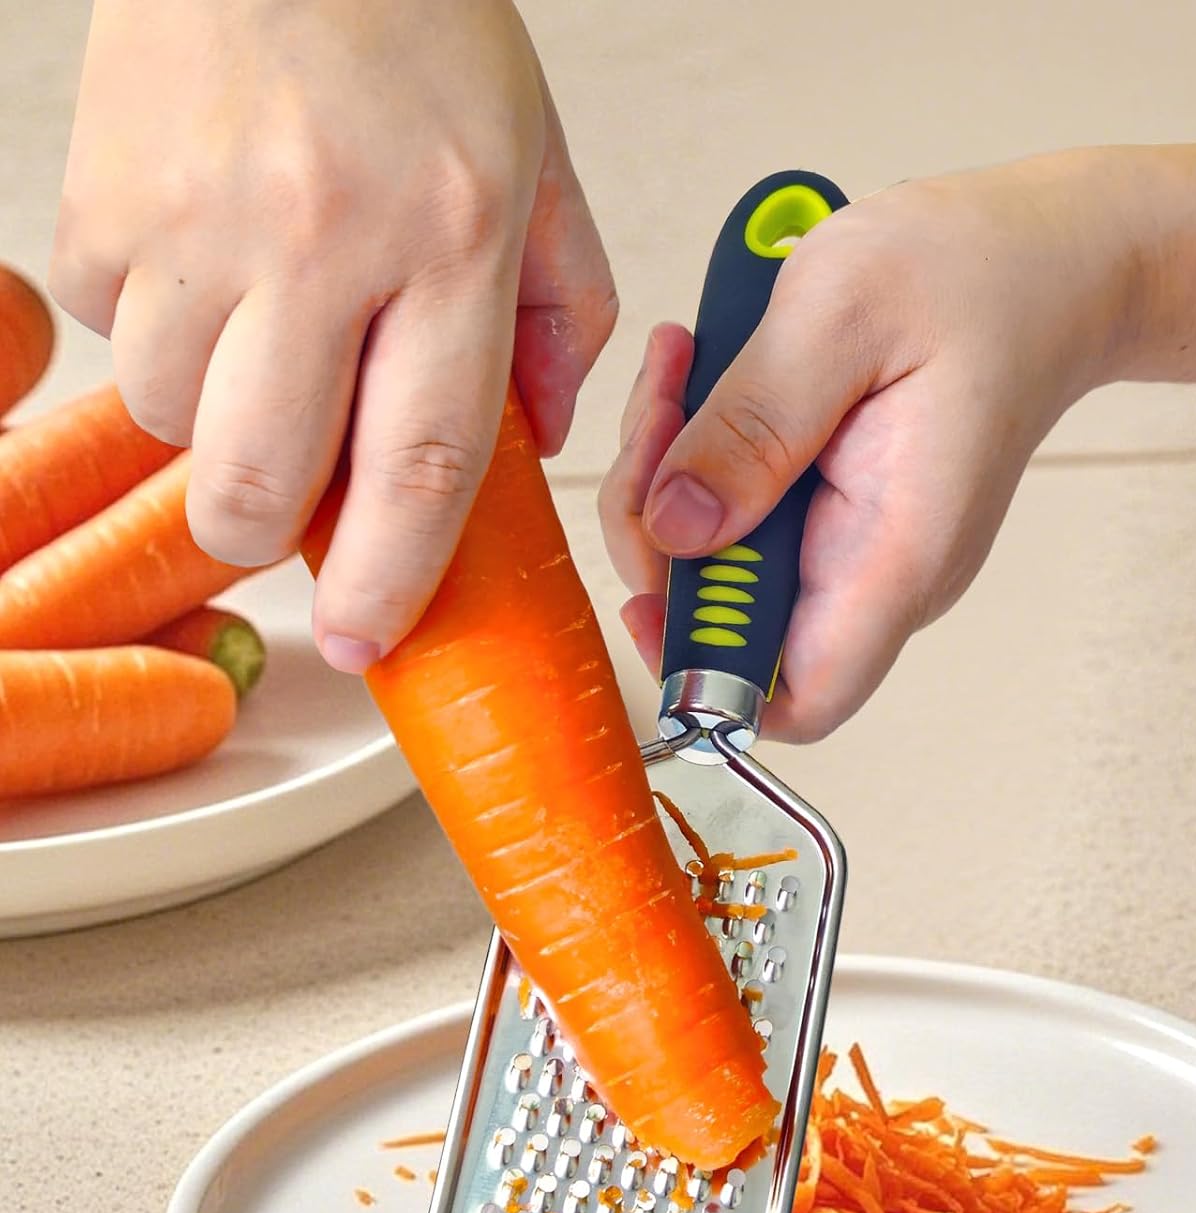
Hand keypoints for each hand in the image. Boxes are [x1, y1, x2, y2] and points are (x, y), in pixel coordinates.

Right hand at [52, 0, 616, 671]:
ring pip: (179, 421)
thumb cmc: (415, 26)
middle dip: (270, 538)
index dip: (393, 578)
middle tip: (293, 523)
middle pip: (267, 477)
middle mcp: (321, 238)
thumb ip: (562, 313)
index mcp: (450, 240)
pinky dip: (164, 336)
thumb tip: (538, 442)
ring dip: (220, 422)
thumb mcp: (537, 166)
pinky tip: (212, 270)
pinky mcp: (104, 198)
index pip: (421, 463)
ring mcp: (199, 219)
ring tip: (266, 340)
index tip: (373, 639)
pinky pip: (119, 335)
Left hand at [598, 154, 1141, 740]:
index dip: (706, 679)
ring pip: (726, 571)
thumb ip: (753, 427)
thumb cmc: (973, 274)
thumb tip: (674, 530)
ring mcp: (861, 550)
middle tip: (662, 413)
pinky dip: (701, 464)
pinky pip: (744, 523)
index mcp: (896, 552)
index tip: (647, 592)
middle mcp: (881, 575)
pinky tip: (703, 383)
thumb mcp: (843, 312)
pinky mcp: (840, 515)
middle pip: (734, 630)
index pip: (800, 698)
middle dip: (661, 536)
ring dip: (671, 485)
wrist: (1049, 263)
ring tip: (681, 373)